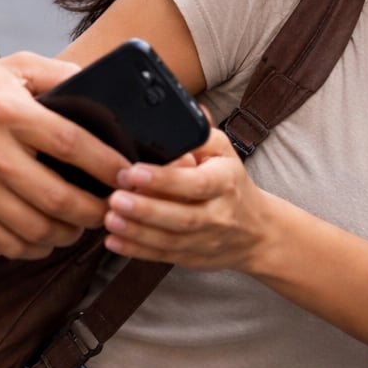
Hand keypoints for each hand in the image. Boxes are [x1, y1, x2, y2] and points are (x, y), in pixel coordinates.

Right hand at [0, 53, 129, 258]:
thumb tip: (104, 89)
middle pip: (58, 197)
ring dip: (69, 234)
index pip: (70, 143)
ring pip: (36, 229)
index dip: (107, 164)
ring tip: (82, 224)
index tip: (129, 175)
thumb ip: (58, 74)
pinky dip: (37, 248)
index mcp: (8, 111)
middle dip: (96, 211)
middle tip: (113, 209)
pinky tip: (49, 236)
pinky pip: (8, 244)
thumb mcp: (13, 68)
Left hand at [101, 128, 278, 271]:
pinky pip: (163, 256)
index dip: (164, 179)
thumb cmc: (231, 184)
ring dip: (136, 231)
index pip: (195, 183)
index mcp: (224, 183)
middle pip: (180, 216)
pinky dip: (137, 251)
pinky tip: (114, 241)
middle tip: (115, 197)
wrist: (258, 232)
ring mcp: (205, 240)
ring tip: (110, 218)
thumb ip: (198, 136)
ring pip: (169, 240)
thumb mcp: (224, 153)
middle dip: (145, 209)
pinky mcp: (192, 257)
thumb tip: (180, 109)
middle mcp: (218, 215)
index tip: (133, 172)